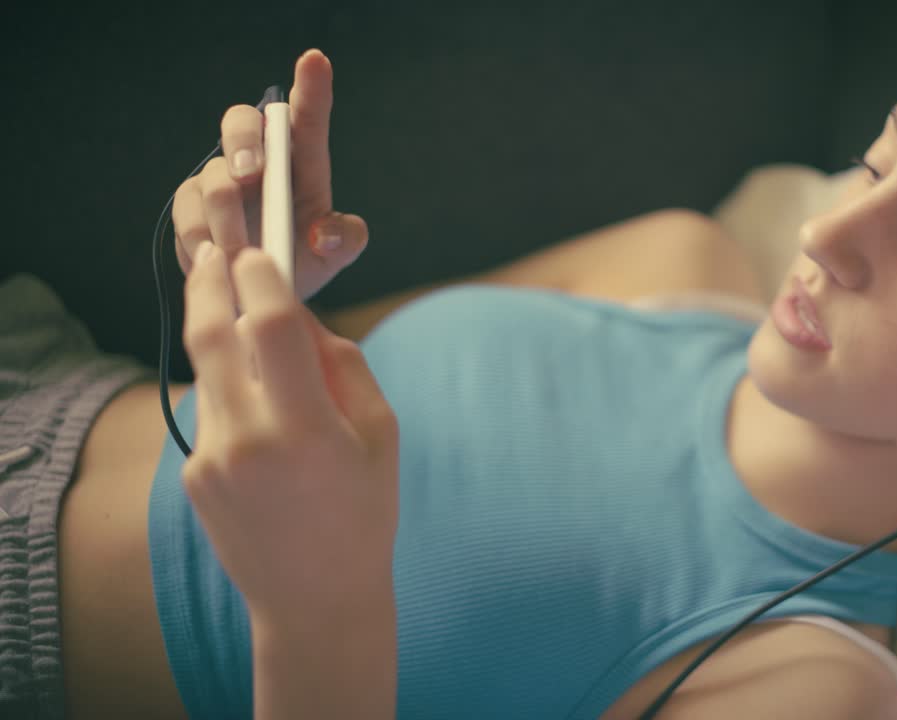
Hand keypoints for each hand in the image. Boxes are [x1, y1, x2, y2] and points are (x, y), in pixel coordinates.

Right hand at [172, 48, 366, 301]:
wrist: (266, 292)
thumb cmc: (307, 258)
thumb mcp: (336, 252)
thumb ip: (345, 239)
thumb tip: (326, 236)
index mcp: (302, 161)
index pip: (306, 116)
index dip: (311, 86)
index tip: (315, 61)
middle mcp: (259, 159)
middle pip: (242, 122)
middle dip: (244, 140)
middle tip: (252, 172)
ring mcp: (221, 179)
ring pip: (213, 178)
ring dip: (227, 216)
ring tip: (242, 250)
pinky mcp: (191, 205)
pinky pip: (188, 211)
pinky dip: (202, 236)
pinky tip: (216, 256)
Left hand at [180, 241, 398, 626]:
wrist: (315, 599)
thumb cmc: (364, 514)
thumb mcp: (381, 434)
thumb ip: (343, 365)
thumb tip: (302, 315)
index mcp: (305, 428)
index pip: (269, 325)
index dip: (260, 276)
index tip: (257, 251)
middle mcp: (247, 439)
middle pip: (211, 333)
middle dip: (210, 282)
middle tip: (214, 251)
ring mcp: (211, 459)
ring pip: (208, 371)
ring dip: (225, 341)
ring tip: (250, 331)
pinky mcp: (193, 475)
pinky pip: (210, 410)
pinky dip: (231, 391)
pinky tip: (260, 412)